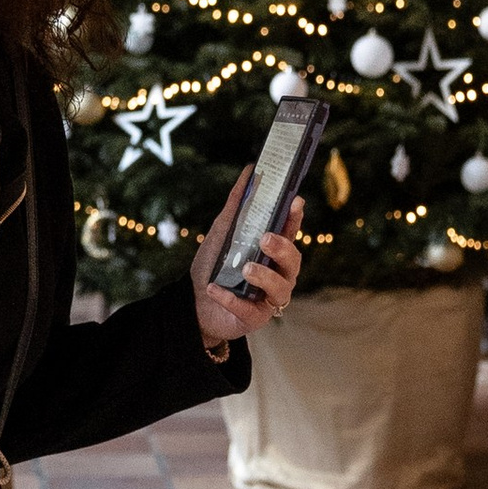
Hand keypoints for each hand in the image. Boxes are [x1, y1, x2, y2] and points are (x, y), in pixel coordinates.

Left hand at [194, 184, 302, 348]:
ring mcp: (269, 298)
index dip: (295, 218)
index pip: (290, 233)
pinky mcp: (255, 318)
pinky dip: (231, 299)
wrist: (192, 304)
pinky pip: (249, 309)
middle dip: (283, 249)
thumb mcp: (222, 232)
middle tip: (266, 238)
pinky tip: (215, 289)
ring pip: (281, 288)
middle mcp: (277, 274)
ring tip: (245, 268)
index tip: (295, 201)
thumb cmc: (214, 266)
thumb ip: (237, 205)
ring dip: (264, 276)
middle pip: (294, 261)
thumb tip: (248, 171)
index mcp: (272, 252)